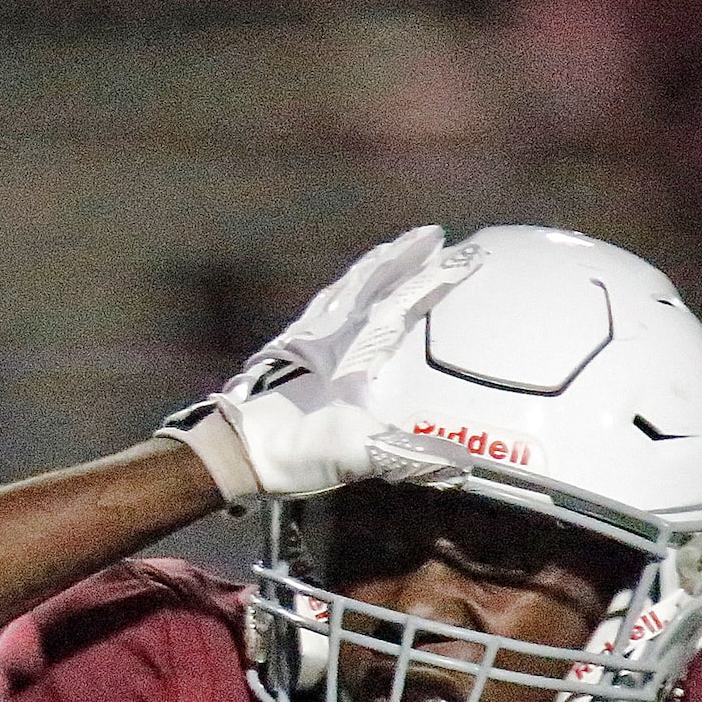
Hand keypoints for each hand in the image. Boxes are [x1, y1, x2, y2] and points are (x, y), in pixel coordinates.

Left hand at [156, 225, 477, 502]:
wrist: (230, 450)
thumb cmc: (291, 447)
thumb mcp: (358, 453)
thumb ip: (410, 456)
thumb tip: (460, 466)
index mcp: (353, 346)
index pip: (404, 300)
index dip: (438, 277)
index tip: (471, 253)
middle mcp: (327, 332)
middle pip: (371, 280)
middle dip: (404, 255)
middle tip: (432, 235)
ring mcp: (301, 338)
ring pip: (341, 287)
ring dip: (369, 267)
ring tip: (388, 251)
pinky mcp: (281, 351)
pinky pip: (317, 306)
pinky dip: (336, 291)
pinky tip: (336, 297)